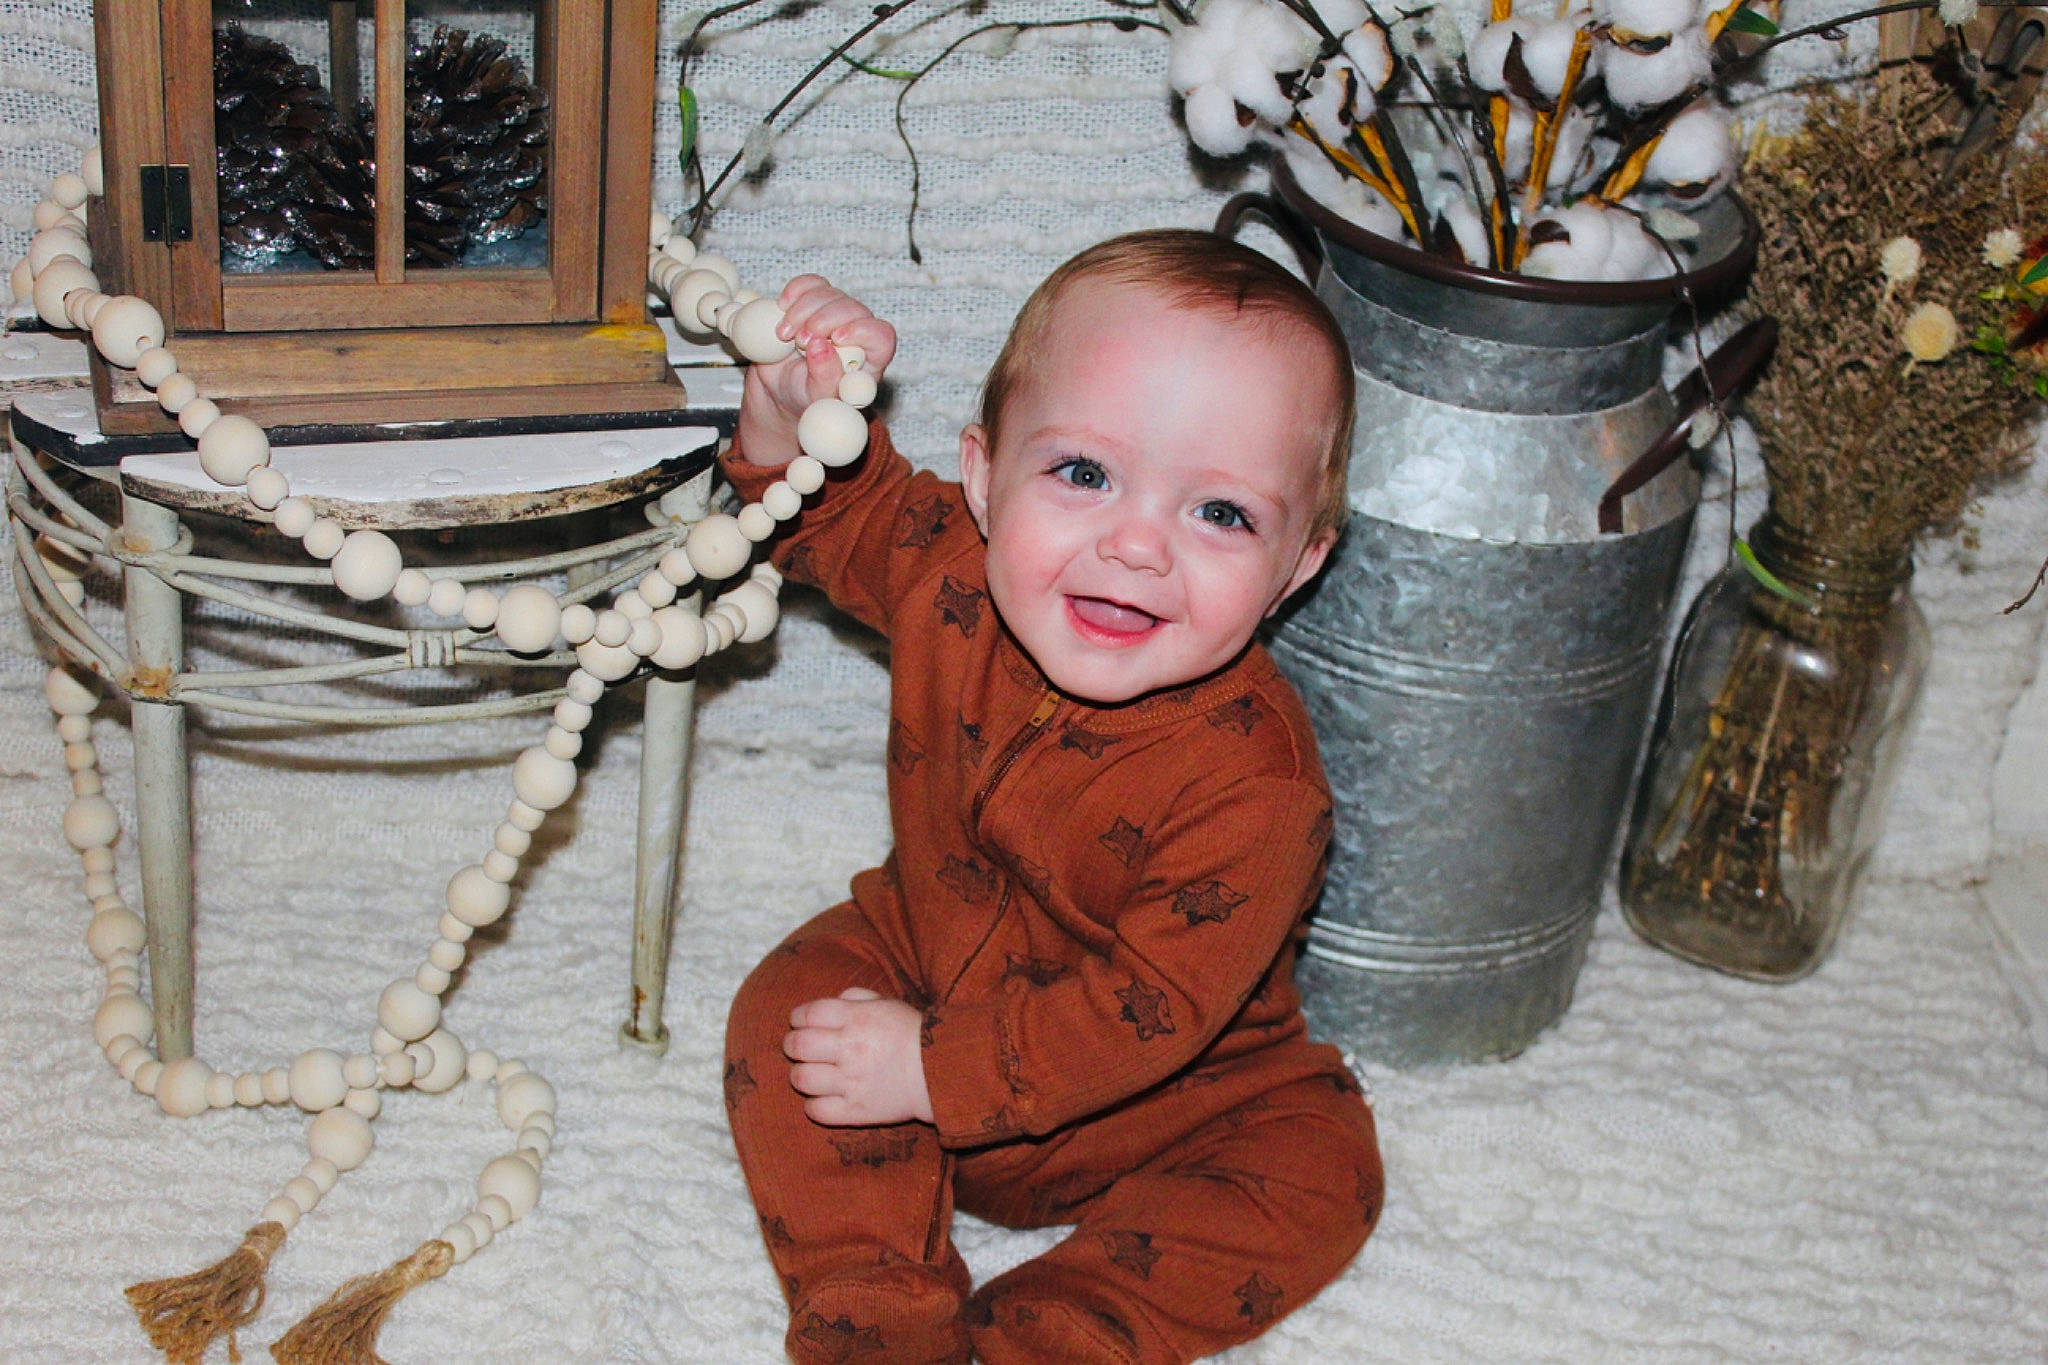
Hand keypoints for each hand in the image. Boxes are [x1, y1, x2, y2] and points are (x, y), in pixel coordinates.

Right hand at [734, 275, 897, 466]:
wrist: (782, 389)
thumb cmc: (807, 399)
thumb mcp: (816, 400)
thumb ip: (825, 379)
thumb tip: (821, 348)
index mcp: (870, 361)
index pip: (882, 337)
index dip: (863, 331)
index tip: (836, 339)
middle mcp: (858, 333)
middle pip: (854, 309)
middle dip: (825, 320)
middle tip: (801, 341)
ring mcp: (836, 313)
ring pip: (830, 294)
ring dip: (803, 310)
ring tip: (784, 335)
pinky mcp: (814, 301)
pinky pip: (810, 283)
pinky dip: (794, 291)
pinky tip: (782, 309)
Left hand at [783, 987, 932, 1126]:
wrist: (943, 1071)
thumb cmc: (914, 1034)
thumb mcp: (888, 1003)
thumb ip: (857, 997)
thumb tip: (834, 1000)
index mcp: (856, 1018)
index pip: (807, 1014)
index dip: (797, 1018)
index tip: (799, 1022)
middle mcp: (850, 1048)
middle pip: (798, 1045)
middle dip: (791, 1044)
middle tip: (799, 1048)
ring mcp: (851, 1082)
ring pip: (801, 1078)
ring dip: (800, 1074)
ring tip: (810, 1073)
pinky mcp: (856, 1111)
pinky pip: (817, 1111)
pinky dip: (813, 1105)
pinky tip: (822, 1097)